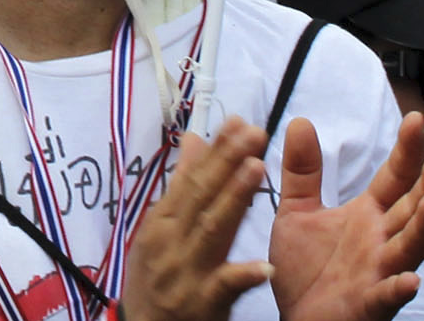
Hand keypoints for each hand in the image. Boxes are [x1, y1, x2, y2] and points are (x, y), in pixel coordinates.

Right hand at [121, 119, 268, 320]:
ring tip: (257, 169)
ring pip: (212, 231)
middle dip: (228, 162)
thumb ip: (182, 186)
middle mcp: (170, 240)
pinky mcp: (201, 304)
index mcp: (163, 221)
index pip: (191, 178)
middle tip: (254, 132)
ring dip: (233, 199)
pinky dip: (243, 275)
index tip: (239, 122)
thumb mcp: (161, 229)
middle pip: (201, 196)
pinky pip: (224, 287)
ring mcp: (185, 271)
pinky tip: (266, 266)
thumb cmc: (157, 277)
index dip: (216, 151)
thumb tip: (195, 139)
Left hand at [266, 113, 423, 320]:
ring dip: (422, 227)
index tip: (417, 120)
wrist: (297, 318)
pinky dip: (397, 288)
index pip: (392, 179)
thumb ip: (303, 171)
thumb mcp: (298, 211)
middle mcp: (380, 241)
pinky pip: (386, 295)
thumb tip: (301, 121)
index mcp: (366, 217)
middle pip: (410, 209)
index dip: (405, 152)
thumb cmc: (306, 268)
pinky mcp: (368, 302)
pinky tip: (408, 279)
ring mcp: (379, 272)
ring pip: (407, 247)